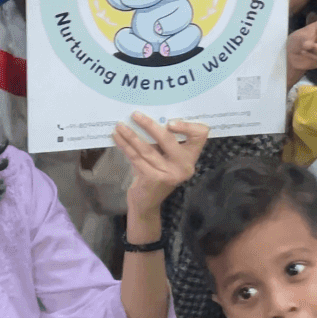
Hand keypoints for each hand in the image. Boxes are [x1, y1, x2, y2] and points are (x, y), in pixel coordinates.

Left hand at [113, 113, 207, 227]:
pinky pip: (136, 157)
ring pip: (147, 148)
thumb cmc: (156, 174)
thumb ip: (163, 142)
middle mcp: (184, 166)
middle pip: (168, 139)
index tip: (170, 121)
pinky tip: (117, 137)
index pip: (200, 136)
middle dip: (150, 125)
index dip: (188, 126)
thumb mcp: (165, 158)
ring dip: (131, 135)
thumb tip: (147, 116)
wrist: (147, 203)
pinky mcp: (153, 179)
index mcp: (191, 157)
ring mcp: (169, 174)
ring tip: (120, 125)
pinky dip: (125, 146)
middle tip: (135, 114)